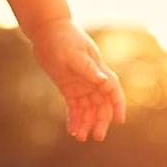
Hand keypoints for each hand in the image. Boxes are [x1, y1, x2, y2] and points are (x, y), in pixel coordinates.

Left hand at [25, 19, 125, 141]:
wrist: (47, 30)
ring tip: (79, 137)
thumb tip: (104, 82)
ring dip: (86, 123)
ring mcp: (81, 84)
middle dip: (101, 121)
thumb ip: (89, 69)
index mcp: (98, 71)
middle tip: (96, 137)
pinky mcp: (69, 88)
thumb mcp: (74, 55)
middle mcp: (92, 80)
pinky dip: (75, 118)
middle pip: (102, 104)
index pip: (113, 91)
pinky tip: (71, 129)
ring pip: (88, 109)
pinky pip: (75, 107)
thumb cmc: (63, 39)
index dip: (118, 106)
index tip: (119, 121)